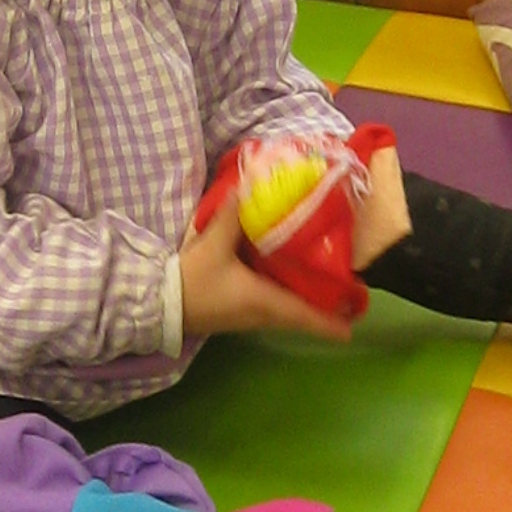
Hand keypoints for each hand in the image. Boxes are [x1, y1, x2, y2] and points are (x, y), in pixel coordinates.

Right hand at [179, 194, 352, 342]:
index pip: (305, 317)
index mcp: (264, 301)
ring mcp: (249, 317)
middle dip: (325, 310)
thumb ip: (233, 214)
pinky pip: (273, 307)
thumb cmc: (192, 280)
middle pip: (301, 317)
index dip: (331, 324)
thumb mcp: (214, 244)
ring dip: (306, 304)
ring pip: (287, 313)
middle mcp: (262, 315)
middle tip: (347, 298)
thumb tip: (252, 184)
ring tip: (326, 287)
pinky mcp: (238, 313)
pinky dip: (287, 297)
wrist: (157, 304)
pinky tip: (289, 279)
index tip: (354, 327)